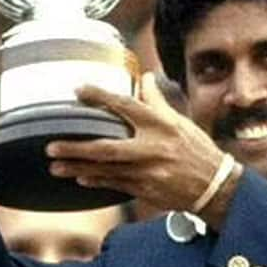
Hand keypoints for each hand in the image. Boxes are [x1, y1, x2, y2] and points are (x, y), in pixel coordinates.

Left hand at [45, 73, 240, 228]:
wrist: (215, 186)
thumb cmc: (197, 150)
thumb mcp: (180, 121)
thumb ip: (157, 101)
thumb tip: (145, 77)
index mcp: (161, 125)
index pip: (126, 106)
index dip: (101, 97)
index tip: (79, 90)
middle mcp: (152, 148)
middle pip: (106, 147)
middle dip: (76, 148)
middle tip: (50, 146)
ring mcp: (147, 172)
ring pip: (105, 170)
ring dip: (78, 168)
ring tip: (55, 166)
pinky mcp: (146, 190)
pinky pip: (115, 185)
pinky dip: (96, 181)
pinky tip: (80, 178)